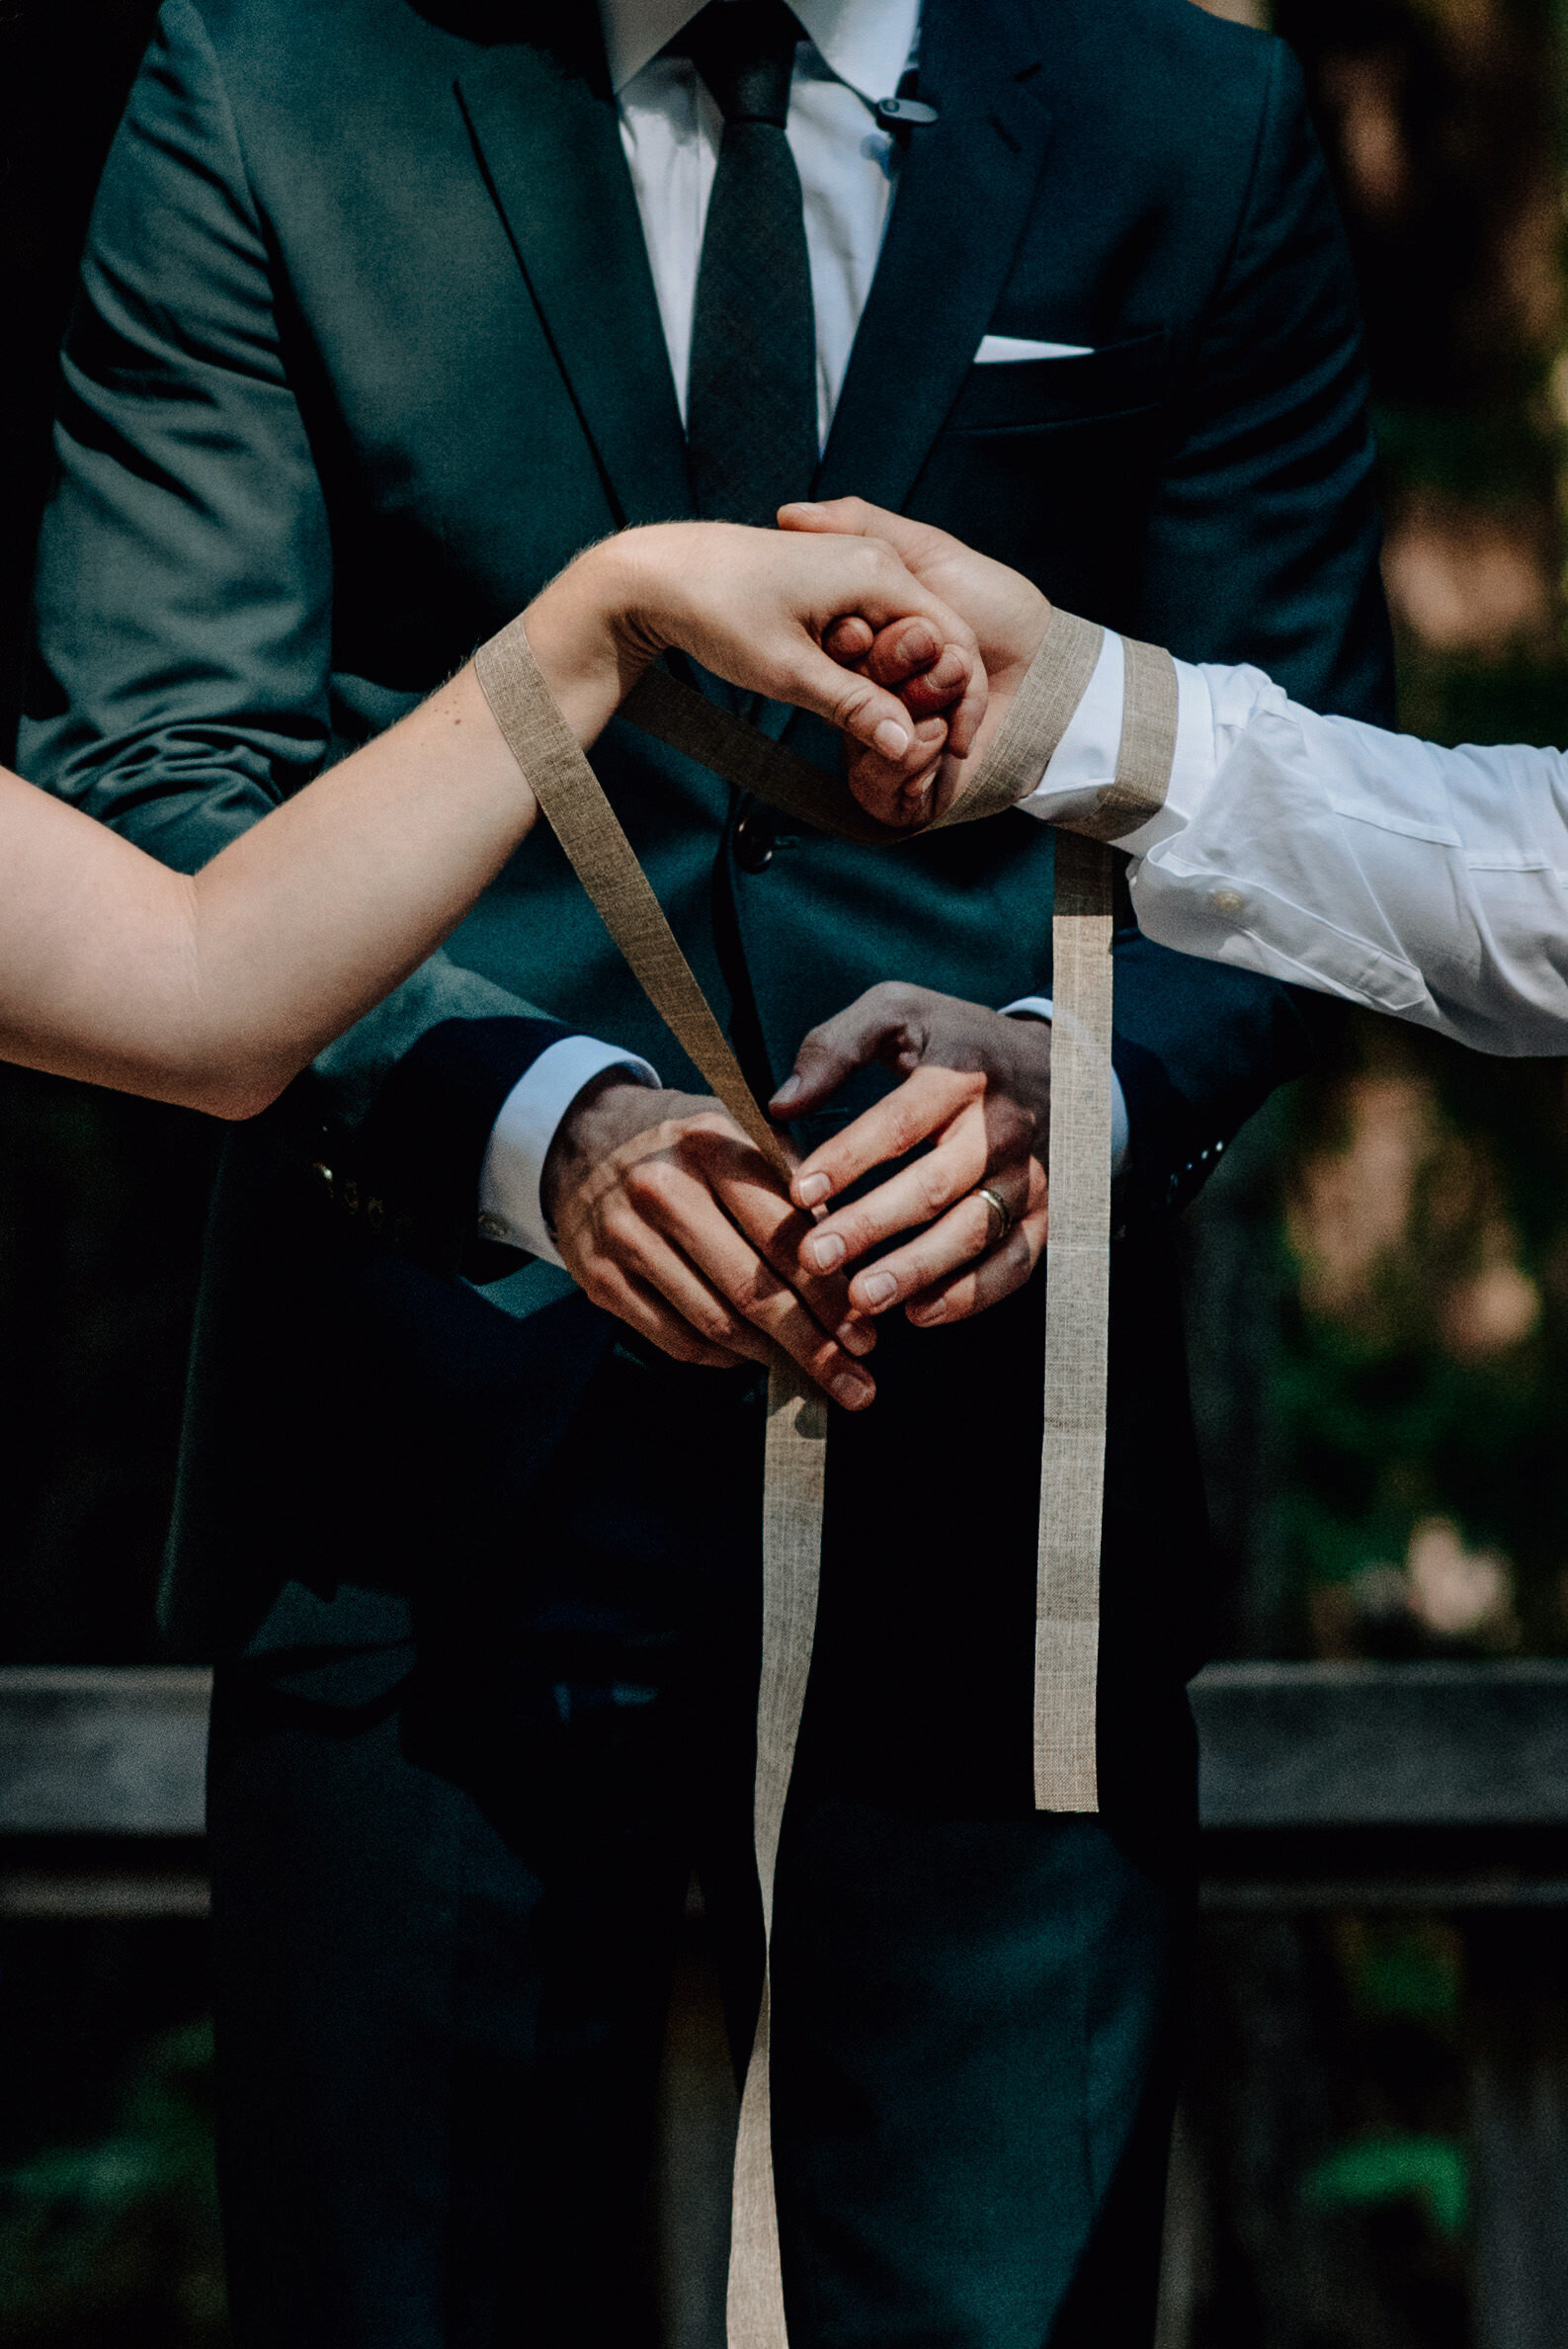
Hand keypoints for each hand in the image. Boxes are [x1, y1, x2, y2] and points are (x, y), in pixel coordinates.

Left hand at [522, 522, 984, 786]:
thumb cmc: (718, 613)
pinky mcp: (828, 577)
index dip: (956, 701)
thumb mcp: (789, 672)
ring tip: (880, 729)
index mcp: (877, 572)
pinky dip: (870, 665)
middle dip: (929, 695)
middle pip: (931, 636)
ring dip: (897, 683)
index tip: (951, 751)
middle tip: (918, 750)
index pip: (950, 640)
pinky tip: (852, 697)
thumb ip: (855, 707)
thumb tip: (906, 747)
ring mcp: (852, 563)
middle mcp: (874, 559)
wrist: (657, 575)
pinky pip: (871, 625)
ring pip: (900, 634)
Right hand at [542, 1073, 878, 1407]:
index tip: (867, 1333)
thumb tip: (853, 1264)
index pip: (783, 1235)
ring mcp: (625, 1238)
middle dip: (812, 1345)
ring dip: (772, 1359)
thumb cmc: (683, 1145)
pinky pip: (675, 1339)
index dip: (829, 1294)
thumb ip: (796, 1187)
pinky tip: (753, 1357)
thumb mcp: (739, 1133)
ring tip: (815, 1377)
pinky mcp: (599, 1279)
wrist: (581, 1140)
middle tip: (855, 1382)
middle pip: (751, 1289)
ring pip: (715, 1322)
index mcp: (711, 1147)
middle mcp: (663, 1190)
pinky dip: (723, 1357)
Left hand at [769, 985, 1049, 1326]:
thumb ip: (834, 1048)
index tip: (798, 1192)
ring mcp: (1028, 1175)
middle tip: (816, 1256)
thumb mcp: (897, 1012)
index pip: (899, 1123)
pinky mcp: (1045, 1213)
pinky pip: (1015, 1263)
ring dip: (916, 1269)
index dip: (848, 1159)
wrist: (1057, 1061)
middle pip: (936, 1185)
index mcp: (960, 1074)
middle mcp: (1001, 1127)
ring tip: (860, 1299)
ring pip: (974, 1230)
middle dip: (872, 1225)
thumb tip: (780, 1104)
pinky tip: (919, 1313)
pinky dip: (971, 1295)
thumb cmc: (954, 1040)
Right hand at [778, 498, 1050, 827]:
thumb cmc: (999, 609)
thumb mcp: (929, 552)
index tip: (865, 633)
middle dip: (893, 674)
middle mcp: (869, 694)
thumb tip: (788, 515)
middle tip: (939, 663)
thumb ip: (862, 524)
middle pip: (843, 694)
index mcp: (865, 645)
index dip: (849, 642)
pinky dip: (913, 765)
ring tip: (951, 707)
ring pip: (860, 740)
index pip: (828, 650)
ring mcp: (885, 742)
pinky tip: (946, 746)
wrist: (1050, 676)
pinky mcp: (903, 788)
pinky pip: (878, 787)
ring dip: (912, 719)